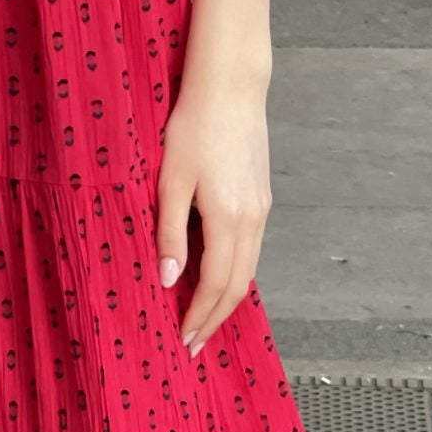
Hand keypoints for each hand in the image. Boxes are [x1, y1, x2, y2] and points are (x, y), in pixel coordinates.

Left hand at [157, 83, 270, 353]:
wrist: (231, 88)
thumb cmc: (194, 128)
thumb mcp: (171, 181)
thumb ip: (171, 233)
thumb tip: (170, 280)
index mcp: (228, 218)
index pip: (217, 283)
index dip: (201, 315)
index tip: (184, 339)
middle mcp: (252, 219)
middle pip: (239, 284)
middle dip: (216, 317)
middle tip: (195, 344)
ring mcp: (261, 209)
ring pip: (249, 268)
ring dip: (228, 299)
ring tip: (205, 320)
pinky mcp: (261, 198)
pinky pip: (251, 249)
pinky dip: (236, 273)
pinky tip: (218, 279)